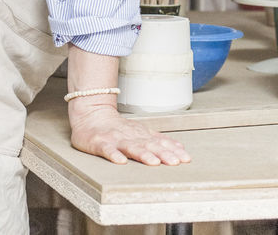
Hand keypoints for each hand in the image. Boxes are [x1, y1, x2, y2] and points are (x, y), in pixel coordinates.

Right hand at [69, 100, 190, 165]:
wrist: (92, 115)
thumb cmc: (117, 128)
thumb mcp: (140, 132)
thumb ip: (158, 140)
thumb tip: (179, 147)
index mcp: (141, 134)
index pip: (160, 142)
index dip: (173, 150)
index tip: (186, 158)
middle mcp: (131, 136)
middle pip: (149, 145)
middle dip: (163, 153)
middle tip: (176, 162)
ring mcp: (115, 139)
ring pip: (131, 147)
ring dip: (143, 154)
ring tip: (154, 162)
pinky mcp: (100, 143)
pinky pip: (107, 150)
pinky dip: (114, 155)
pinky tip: (121, 161)